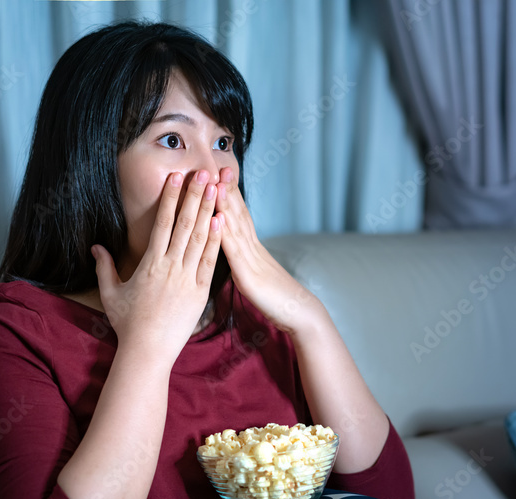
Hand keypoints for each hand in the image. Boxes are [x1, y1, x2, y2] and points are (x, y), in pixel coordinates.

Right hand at [91, 170, 220, 364]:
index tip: (176, 178)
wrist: (147, 350)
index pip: (162, 223)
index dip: (170, 198)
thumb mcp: (111, 293)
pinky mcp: (200, 292)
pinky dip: (216, 240)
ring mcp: (187, 278)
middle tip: (203, 172)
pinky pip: (210, 261)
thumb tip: (96, 246)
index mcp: (149, 262)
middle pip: (185, 223)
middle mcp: (169, 266)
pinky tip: (223, 221)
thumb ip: (104, 267)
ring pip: (200, 238)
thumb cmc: (127, 323)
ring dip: (209, 210)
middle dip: (194, 196)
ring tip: (217, 188)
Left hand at [214, 167, 321, 334]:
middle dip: (228, 190)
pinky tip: (218, 218)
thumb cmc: (278, 300)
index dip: (231, 195)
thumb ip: (246, 264)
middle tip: (219, 165)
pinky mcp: (248, 276)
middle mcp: (253, 250)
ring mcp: (251, 261)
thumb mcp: (257, 277)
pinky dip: (225, 233)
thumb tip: (235, 258)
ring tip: (215, 181)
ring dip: (225, 204)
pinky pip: (234, 252)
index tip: (222, 174)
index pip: (240, 217)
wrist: (299, 314)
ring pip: (236, 227)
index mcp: (253, 250)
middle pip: (239, 214)